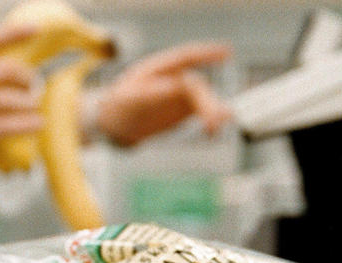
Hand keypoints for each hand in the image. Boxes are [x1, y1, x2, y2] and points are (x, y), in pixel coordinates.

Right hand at [0, 25, 42, 164]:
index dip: (14, 33)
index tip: (35, 29)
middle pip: (5, 69)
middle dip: (27, 77)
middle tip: (35, 85)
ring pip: (9, 97)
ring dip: (29, 102)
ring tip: (36, 109)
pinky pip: (4, 124)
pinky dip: (26, 124)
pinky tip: (38, 124)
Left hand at [96, 42, 232, 146]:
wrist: (114, 125)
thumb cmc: (118, 106)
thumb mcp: (130, 99)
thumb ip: (153, 92)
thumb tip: (179, 85)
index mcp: (159, 68)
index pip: (187, 57)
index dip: (207, 54)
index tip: (227, 53)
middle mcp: (174, 78)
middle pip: (197, 86)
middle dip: (207, 101)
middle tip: (213, 119)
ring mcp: (181, 95)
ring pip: (203, 100)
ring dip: (212, 111)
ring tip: (214, 128)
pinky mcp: (184, 111)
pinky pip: (201, 113)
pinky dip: (210, 120)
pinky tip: (215, 131)